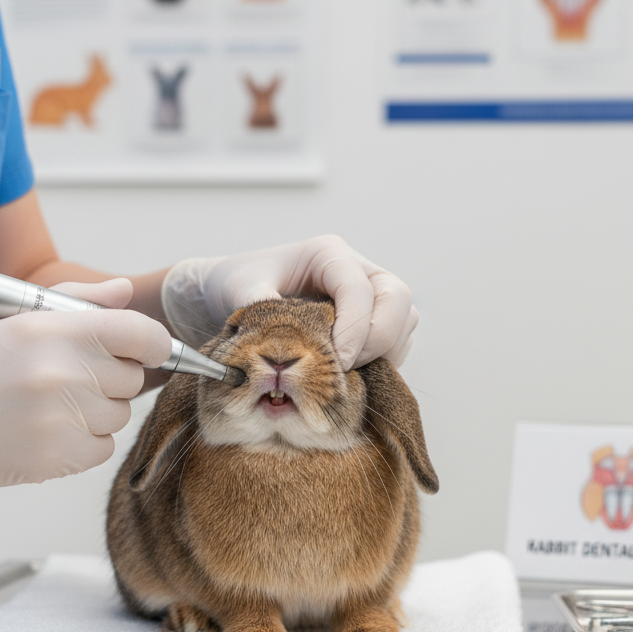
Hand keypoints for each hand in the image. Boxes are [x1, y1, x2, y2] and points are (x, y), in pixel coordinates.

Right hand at [0, 280, 171, 494]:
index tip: (148, 350)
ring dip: (95, 412)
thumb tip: (124, 293)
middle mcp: (63, 372)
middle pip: (133, 378)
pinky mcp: (56, 458)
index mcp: (54, 330)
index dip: (153, 343)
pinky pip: (103, 448)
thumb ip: (79, 302)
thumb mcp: (14, 317)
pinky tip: (47, 430)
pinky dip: (83, 443)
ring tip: (48, 405)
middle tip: (66, 377)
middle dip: (109, 377)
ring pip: (119, 415)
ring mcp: (61, 418)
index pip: (141, 334)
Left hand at [161, 235, 416, 369]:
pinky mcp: (370, 323)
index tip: (338, 362)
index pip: (360, 288)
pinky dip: (381, 363)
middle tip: (345, 368)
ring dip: (384, 353)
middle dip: (379, 338)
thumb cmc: (235, 283)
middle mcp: (357, 271)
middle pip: (398, 299)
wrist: (228, 294)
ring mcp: (369, 297)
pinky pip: (396, 343)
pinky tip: (349, 376)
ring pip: (404, 322)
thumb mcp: (240, 290)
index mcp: (329, 255)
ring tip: (344, 373)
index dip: (356, 327)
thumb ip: (262, 311)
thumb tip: (282, 350)